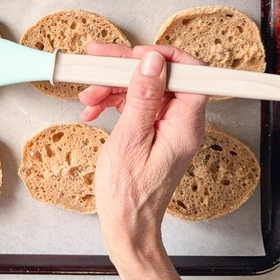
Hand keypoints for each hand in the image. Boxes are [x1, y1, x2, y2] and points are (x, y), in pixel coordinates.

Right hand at [79, 44, 206, 279]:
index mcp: (185, 123)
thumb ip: (143, 97)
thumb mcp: (130, 139)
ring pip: (146, 89)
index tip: (133, 54)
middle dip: (126, 68)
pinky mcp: (155, 132)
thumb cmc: (128, 194)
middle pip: (161, 77)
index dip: (162, 56)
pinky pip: (139, 105)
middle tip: (96, 61)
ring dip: (114, 86)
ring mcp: (169, 127)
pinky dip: (115, 102)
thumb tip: (152, 61)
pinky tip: (95, 109)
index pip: (190, 72)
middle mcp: (183, 122)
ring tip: (89, 96)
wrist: (126, 225)